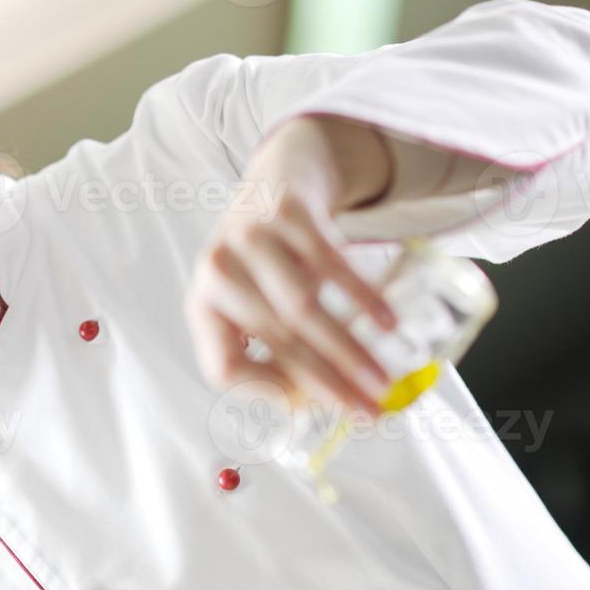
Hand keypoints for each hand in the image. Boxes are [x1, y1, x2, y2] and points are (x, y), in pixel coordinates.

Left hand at [184, 114, 400, 415]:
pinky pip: (331, 264)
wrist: (279, 178)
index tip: (310, 407)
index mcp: (203, 307)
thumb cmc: (267, 260)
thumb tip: (321, 405)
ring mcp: (250, 239)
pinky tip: (387, 324)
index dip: (267, 392)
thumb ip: (274, 347)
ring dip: (349, 351)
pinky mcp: (287, 212)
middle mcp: (217, 273)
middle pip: (275, 342)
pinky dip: (363, 298)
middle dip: (329, 384)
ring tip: (384, 381)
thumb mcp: (252, 301)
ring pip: (303, 309)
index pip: (224, 368)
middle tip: (369, 411)